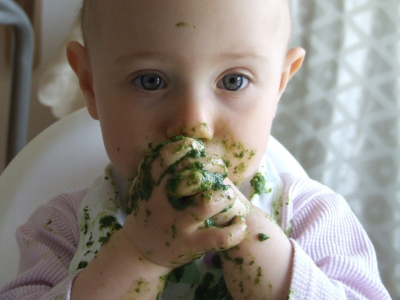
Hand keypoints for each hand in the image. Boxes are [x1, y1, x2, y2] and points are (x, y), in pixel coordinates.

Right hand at [122, 136, 247, 268]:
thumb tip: (191, 143)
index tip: (198, 148)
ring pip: (207, 203)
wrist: (140, 252)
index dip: (185, 147)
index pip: (166, 158)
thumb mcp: (147, 187)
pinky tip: (239, 223)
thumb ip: (162, 167)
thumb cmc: (152, 211)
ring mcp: (178, 225)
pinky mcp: (191, 245)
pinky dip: (236, 230)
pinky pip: (219, 237)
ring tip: (228, 196)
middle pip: (193, 177)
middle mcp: (164, 203)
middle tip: (220, 170)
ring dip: (224, 196)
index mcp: (152, 185)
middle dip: (212, 168)